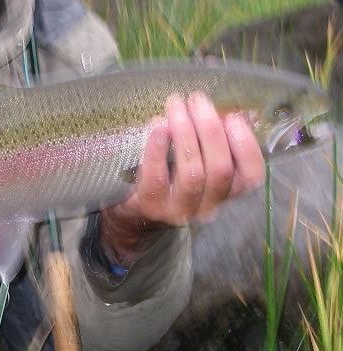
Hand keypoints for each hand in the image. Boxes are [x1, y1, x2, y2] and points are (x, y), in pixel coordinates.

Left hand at [100, 92, 264, 262]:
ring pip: (192, 173)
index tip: (231, 116)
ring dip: (186, 132)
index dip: (246, 144)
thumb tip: (230, 110)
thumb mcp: (201, 162)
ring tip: (176, 104)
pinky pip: (158, 176)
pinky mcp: (153, 206)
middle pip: (220, 170)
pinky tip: (158, 124)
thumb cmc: (175, 178)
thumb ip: (215, 141)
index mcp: (226, 194)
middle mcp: (209, 207)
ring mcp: (180, 210)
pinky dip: (158, 147)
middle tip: (197, 99)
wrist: (140, 210)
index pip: (250, 176)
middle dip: (210, 129)